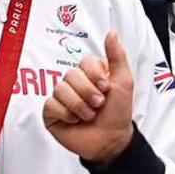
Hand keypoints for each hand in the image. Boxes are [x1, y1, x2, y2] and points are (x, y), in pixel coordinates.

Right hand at [40, 32, 138, 162]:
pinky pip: (51, 105)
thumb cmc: (118, 112)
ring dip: (80, 106)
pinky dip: (66, 114)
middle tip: (99, 105)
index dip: (95, 75)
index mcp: (90, 73)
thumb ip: (117, 56)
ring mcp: (61, 97)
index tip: (106, 88)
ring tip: (89, 115)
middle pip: (71, 75)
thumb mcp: (123, 81)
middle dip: (88, 93)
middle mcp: (74, 83)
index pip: (84, 62)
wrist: (111, 140)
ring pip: (60, 89)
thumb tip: (111, 32)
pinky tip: (75, 121)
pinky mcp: (51, 113)